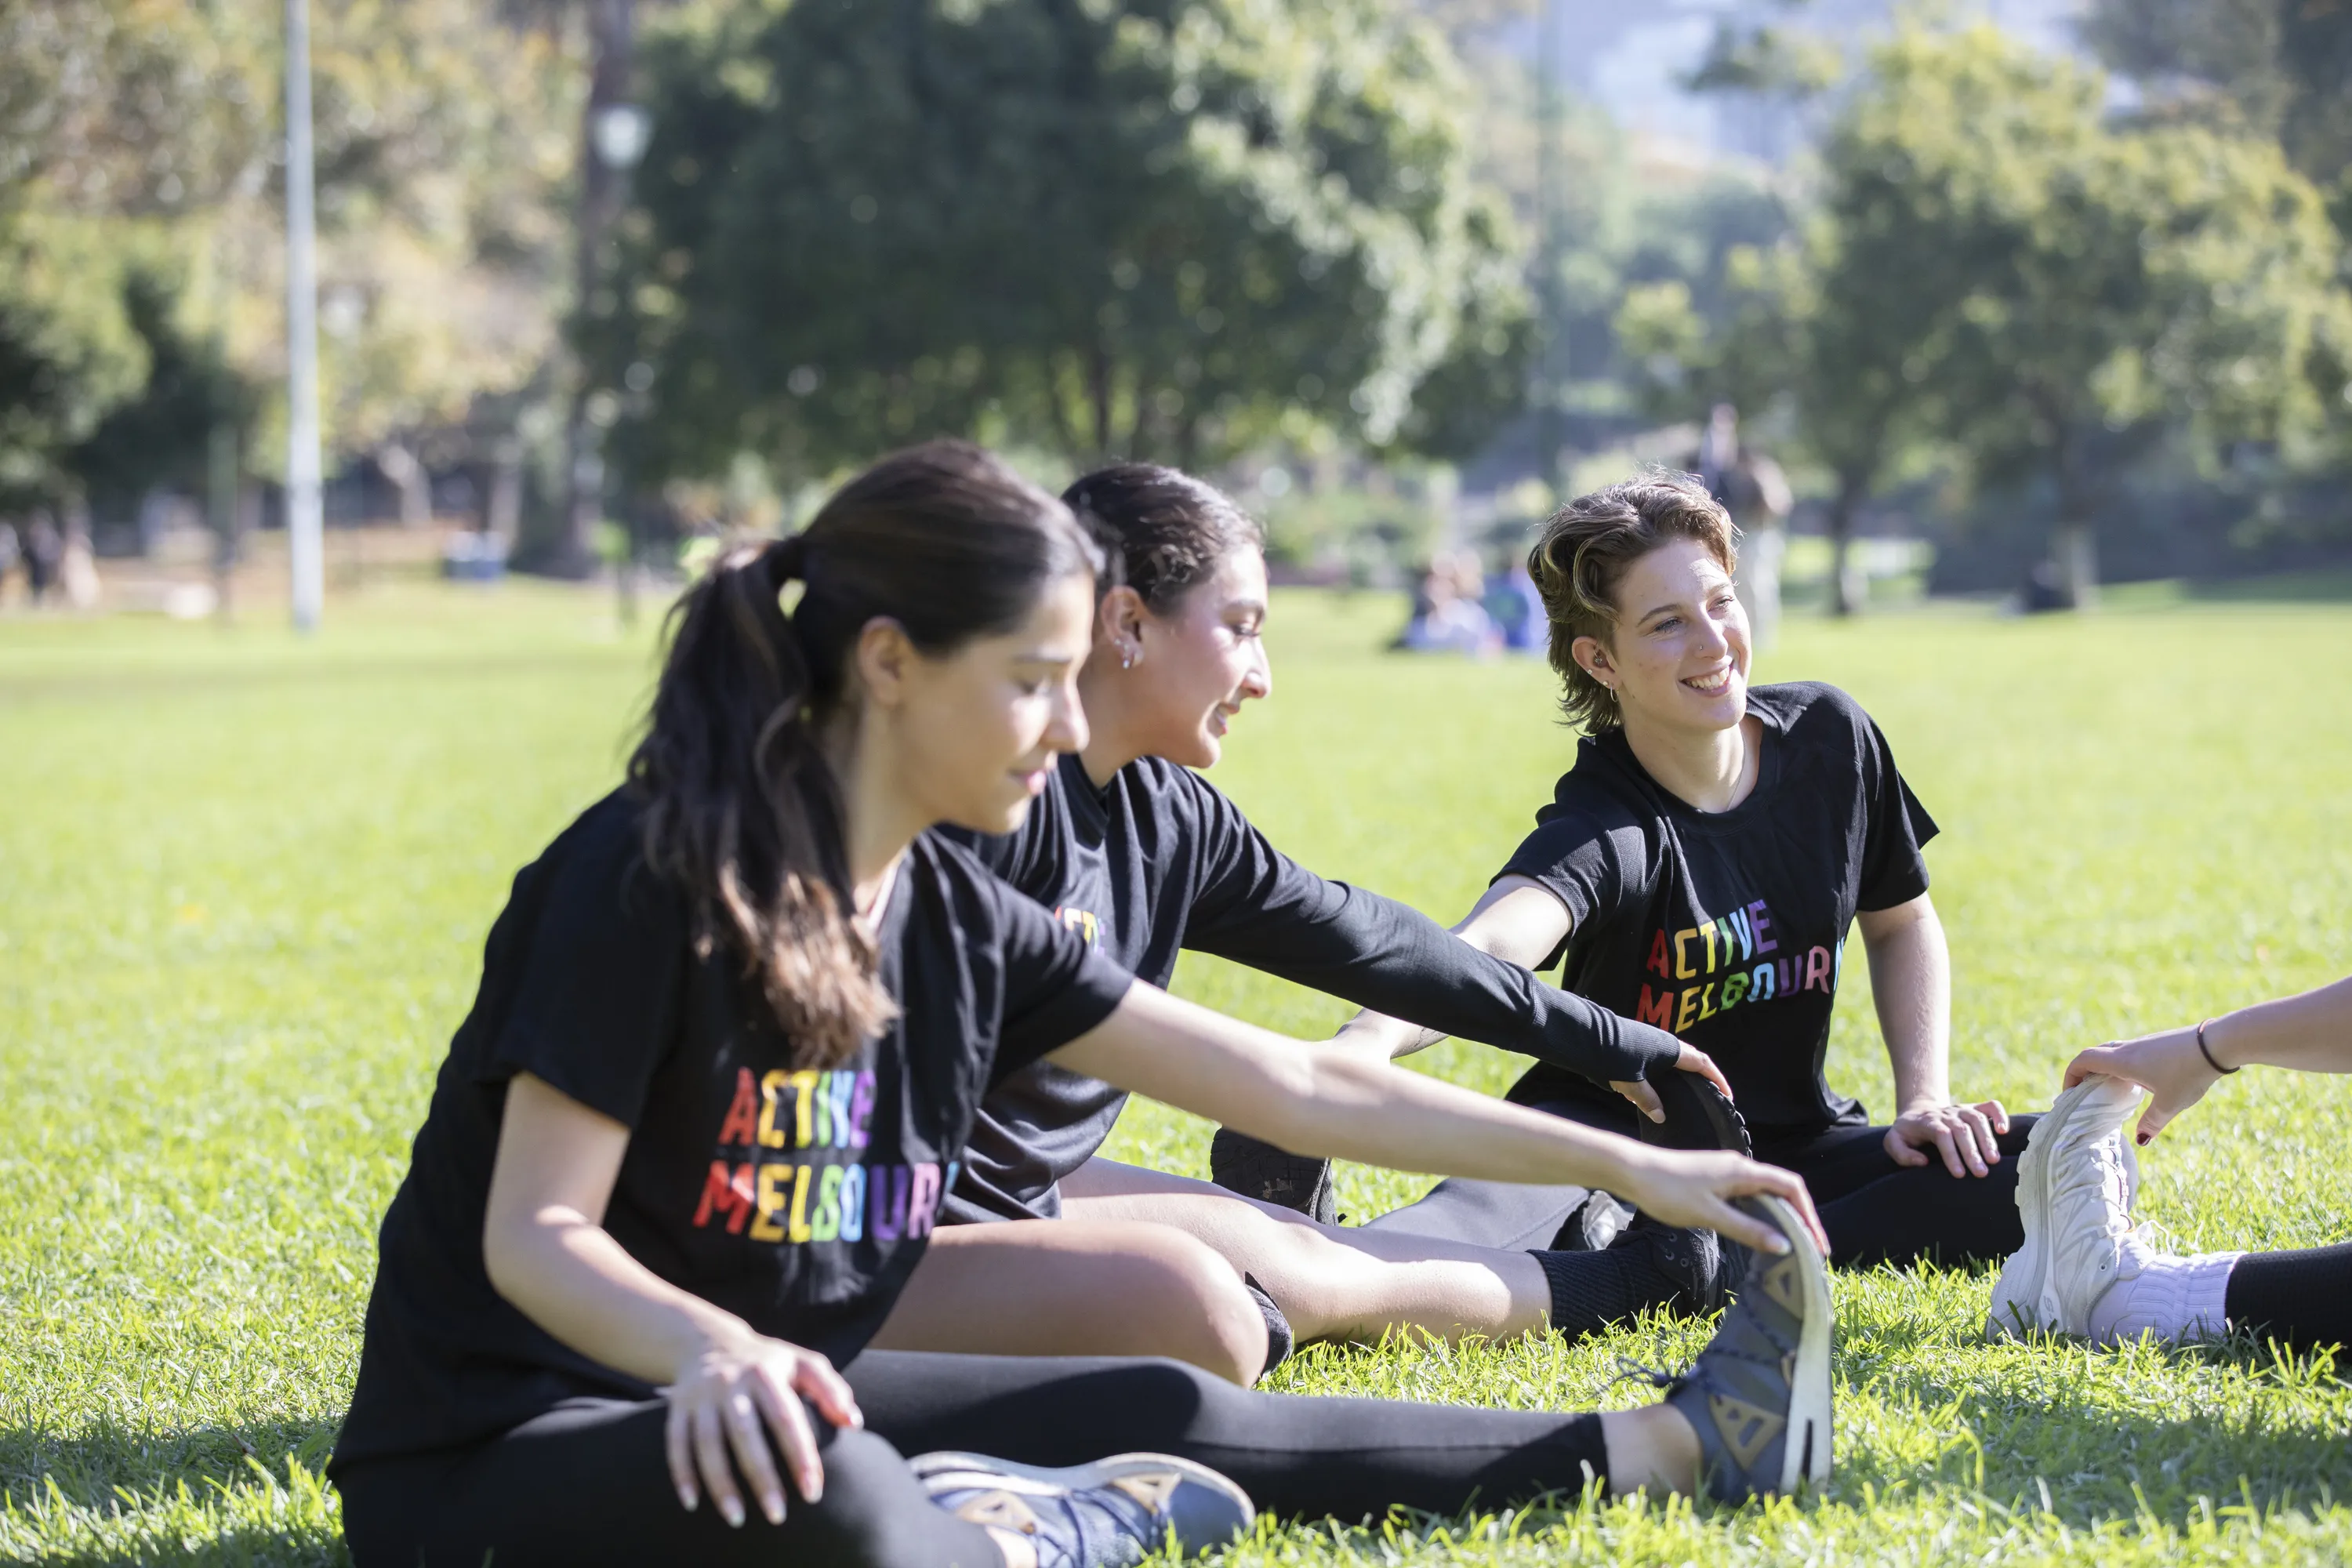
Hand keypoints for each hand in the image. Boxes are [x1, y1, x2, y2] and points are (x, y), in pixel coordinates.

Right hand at [663, 1329, 862, 1527]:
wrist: (708, 1341)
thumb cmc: (768, 1362)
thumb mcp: (802, 1363)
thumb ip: (830, 1390)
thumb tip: (853, 1423)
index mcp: (766, 1373)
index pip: (786, 1418)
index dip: (800, 1456)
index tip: (813, 1492)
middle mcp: (731, 1383)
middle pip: (745, 1434)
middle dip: (761, 1477)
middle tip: (778, 1515)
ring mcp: (701, 1395)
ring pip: (707, 1443)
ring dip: (721, 1484)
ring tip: (737, 1519)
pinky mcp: (678, 1407)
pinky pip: (675, 1444)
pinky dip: (682, 1474)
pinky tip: (694, 1503)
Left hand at [1611, 1045, 1734, 1122]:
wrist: (1586, 1034)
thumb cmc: (1612, 1057)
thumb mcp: (1632, 1084)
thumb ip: (1648, 1101)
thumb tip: (1662, 1117)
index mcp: (1671, 1050)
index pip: (1703, 1064)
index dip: (1717, 1079)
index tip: (1728, 1095)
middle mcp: (1664, 1042)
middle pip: (1691, 1059)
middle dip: (1702, 1076)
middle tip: (1709, 1094)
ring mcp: (1651, 1040)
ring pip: (1672, 1059)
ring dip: (1680, 1074)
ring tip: (1683, 1094)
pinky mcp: (1637, 1042)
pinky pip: (1656, 1058)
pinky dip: (1660, 1073)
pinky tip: (1650, 1089)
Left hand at [1615, 1144, 1829, 1257]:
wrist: (1632, 1171)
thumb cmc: (1668, 1191)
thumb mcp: (1709, 1215)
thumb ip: (1747, 1230)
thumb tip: (1784, 1245)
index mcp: (1743, 1171)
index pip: (1791, 1188)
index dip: (1809, 1215)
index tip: (1817, 1244)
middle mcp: (1739, 1166)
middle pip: (1782, 1190)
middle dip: (1799, 1219)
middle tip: (1809, 1251)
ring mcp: (1726, 1171)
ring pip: (1764, 1193)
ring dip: (1780, 1217)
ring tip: (1790, 1246)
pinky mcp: (1713, 1178)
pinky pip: (1747, 1195)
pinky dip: (1760, 1213)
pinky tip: (1757, 1232)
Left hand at [1883, 1099, 2008, 1176]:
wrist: (1918, 1112)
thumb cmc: (1907, 1134)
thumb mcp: (1894, 1142)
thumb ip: (1902, 1154)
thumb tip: (1923, 1162)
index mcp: (1927, 1122)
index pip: (1942, 1135)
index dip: (1951, 1153)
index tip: (1959, 1174)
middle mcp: (1946, 1114)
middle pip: (1962, 1129)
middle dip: (1972, 1152)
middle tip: (1981, 1173)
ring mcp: (1961, 1109)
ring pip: (1977, 1119)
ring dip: (1987, 1140)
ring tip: (1994, 1160)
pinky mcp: (1974, 1108)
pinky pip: (1990, 1106)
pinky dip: (2000, 1115)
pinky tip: (2004, 1131)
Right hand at [2064, 1026, 2220, 1144]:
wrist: (2217, 1044)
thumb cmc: (2189, 1074)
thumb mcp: (2170, 1103)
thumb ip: (2152, 1122)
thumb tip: (2141, 1140)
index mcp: (2122, 1062)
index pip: (2083, 1060)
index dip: (2071, 1075)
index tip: (2070, 1093)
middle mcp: (2128, 1049)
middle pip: (2094, 1054)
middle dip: (2084, 1072)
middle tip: (2086, 1093)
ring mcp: (2143, 1044)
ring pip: (2112, 1052)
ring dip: (2104, 1068)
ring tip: (2111, 1089)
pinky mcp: (2157, 1044)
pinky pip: (2128, 1052)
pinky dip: (2121, 1066)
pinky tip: (2138, 1082)